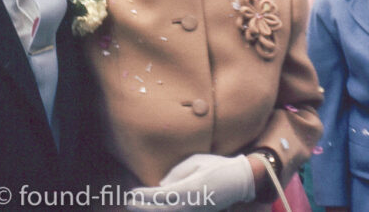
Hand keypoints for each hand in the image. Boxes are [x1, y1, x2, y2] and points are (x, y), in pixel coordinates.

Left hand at [126, 154, 253, 211]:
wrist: (240, 181)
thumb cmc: (217, 166)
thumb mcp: (196, 161)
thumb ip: (177, 173)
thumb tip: (161, 186)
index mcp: (190, 188)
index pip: (161, 195)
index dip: (144, 196)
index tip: (131, 194)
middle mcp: (192, 203)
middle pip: (162, 210)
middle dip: (144, 208)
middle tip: (128, 203)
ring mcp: (197, 211)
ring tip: (136, 208)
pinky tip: (155, 210)